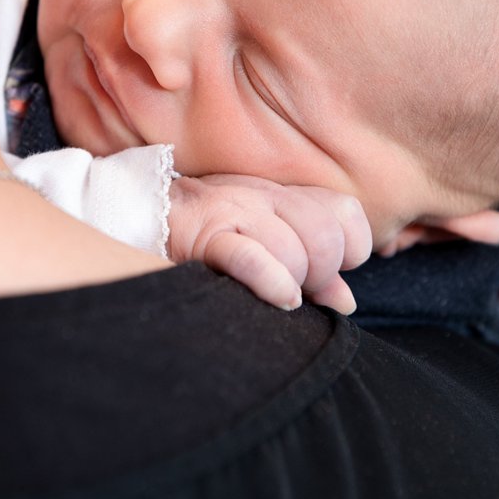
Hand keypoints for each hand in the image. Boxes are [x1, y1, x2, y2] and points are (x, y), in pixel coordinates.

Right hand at [166, 174, 372, 313]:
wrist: (148, 213)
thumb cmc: (217, 235)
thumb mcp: (272, 244)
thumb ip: (315, 271)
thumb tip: (348, 303)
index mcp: (287, 195)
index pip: (346, 212)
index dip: (351, 248)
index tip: (329, 271)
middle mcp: (267, 197)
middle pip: (325, 236)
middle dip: (321, 273)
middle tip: (302, 288)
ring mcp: (237, 213)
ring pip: (293, 251)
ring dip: (293, 283)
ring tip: (279, 294)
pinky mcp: (207, 236)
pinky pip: (252, 258)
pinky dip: (273, 283)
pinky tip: (280, 298)